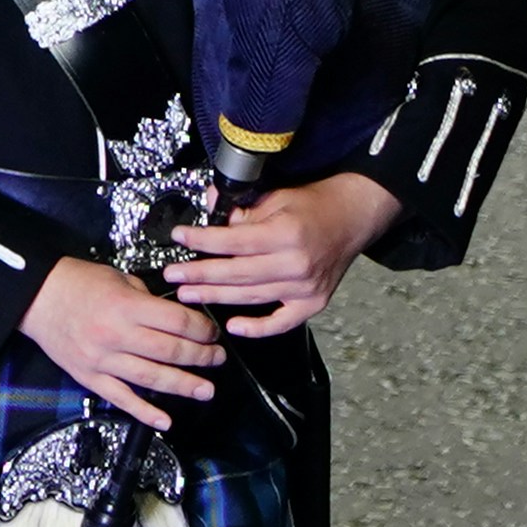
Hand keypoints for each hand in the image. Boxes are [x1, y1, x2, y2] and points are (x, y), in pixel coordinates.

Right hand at [25, 253, 222, 430]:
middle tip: (217, 359)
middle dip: (201, 357)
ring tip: (206, 390)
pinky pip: (120, 398)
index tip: (212, 333)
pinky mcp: (88, 376)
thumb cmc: (76, 282)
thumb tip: (173, 317)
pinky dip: (144, 412)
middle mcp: (115, 335)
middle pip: (170, 351)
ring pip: (151, 378)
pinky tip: (165, 421)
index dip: (203, 330)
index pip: (178, 323)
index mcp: (126, 306)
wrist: (33, 297)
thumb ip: (147, 299)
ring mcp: (101, 359)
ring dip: (183, 386)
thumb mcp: (118, 278)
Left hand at [166, 171, 394, 341]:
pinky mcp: (313, 303)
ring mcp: (305, 287)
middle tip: (173, 275)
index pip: (234, 241)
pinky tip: (234, 326)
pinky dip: (258, 328)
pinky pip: (281, 323)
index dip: (202, 240)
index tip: (179, 237)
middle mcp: (296, 263)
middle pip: (237, 274)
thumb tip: (208, 208)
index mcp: (285, 234)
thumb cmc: (313, 207)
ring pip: (251, 297)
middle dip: (200, 275)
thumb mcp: (276, 198)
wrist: (353, 218)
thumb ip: (242, 210)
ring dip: (216, 297)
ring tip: (188, 294)